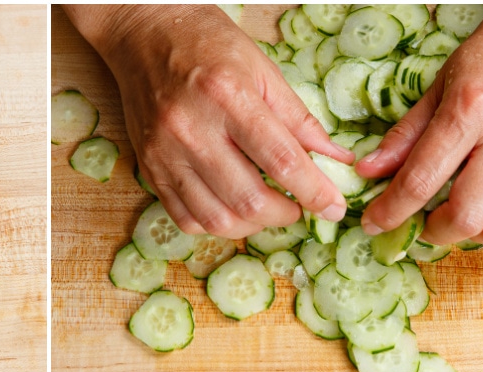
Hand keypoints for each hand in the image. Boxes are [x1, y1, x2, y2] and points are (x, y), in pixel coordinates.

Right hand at [64, 5, 354, 238]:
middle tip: (299, 207)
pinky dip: (216, 224)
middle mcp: (192, 128)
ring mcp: (165, 152)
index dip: (314, 191)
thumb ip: (299, 118)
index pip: (280, 159)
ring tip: (268, 210)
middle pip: (247, 199)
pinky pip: (185, 218)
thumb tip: (337, 158)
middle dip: (285, 215)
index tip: (334, 207)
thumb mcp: (263, 68)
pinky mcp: (149, 166)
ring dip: (252, 226)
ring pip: (216, 219)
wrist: (145, 34)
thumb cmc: (207, 43)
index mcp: (228, 95)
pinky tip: (233, 209)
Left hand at [355, 5, 482, 245]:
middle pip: (465, 216)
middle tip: (420, 222)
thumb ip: (405, 133)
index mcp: (470, 111)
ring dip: (471, 235)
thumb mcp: (440, 84)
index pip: (421, 179)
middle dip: (432, 231)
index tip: (372, 223)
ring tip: (457, 214)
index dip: (390, 210)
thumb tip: (367, 171)